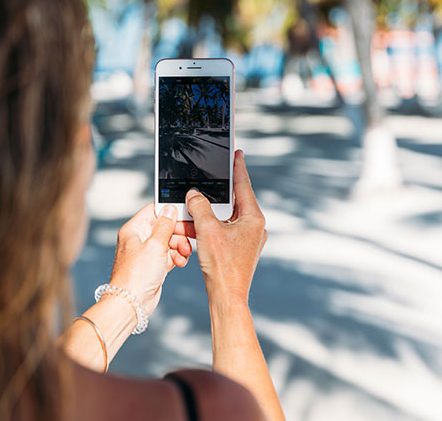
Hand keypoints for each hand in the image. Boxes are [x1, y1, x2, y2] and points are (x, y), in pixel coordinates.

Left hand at [109, 204, 194, 314]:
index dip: (170, 212)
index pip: (154, 211)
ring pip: (169, 241)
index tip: (185, 216)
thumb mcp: (155, 245)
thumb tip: (170, 209)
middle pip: (164, 226)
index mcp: (134, 229)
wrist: (131, 303)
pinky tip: (180, 262)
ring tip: (185, 253)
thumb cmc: (136, 275)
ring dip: (180, 246)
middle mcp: (139, 239)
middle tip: (190, 237)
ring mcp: (146, 252)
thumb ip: (165, 225)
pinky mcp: (154, 265)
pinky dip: (177, 257)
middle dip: (179, 232)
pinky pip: (169, 255)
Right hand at [185, 150, 266, 302]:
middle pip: (235, 200)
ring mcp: (248, 238)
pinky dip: (212, 225)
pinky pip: (225, 229)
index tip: (238, 152)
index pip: (244, 185)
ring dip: (212, 211)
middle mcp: (254, 226)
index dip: (238, 167)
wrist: (227, 297)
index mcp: (253, 218)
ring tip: (198, 203)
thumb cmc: (222, 266)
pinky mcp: (240, 248)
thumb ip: (199, 207)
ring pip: (228, 216)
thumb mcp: (207, 230)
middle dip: (219, 191)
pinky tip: (198, 224)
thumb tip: (194, 195)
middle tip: (214, 176)